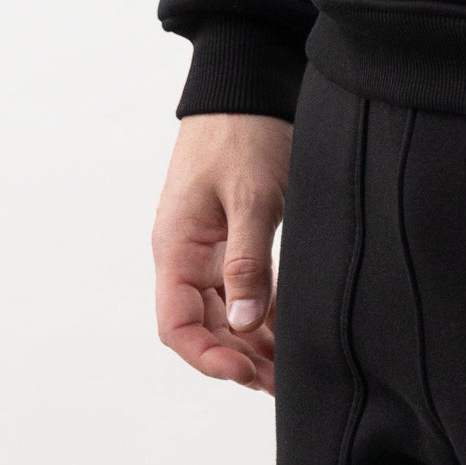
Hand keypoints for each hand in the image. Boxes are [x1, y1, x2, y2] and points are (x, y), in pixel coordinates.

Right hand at [152, 112, 292, 393]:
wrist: (247, 80)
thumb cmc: (244, 131)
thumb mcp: (250, 196)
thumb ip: (246, 261)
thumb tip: (245, 327)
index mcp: (177, 246)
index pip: (176, 325)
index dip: (207, 357)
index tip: (246, 372)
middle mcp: (186, 252)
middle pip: (202, 325)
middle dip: (236, 359)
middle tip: (279, 384)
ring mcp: (208, 245)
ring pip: (224, 310)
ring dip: (251, 342)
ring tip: (288, 369)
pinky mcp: (232, 233)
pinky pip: (241, 286)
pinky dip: (262, 312)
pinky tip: (288, 332)